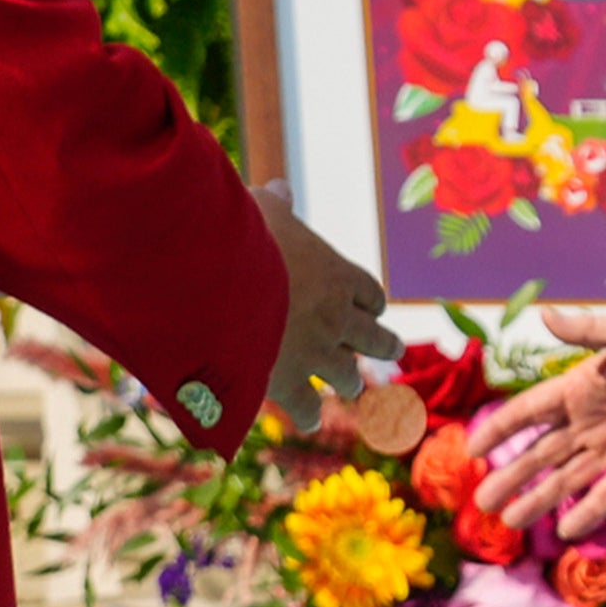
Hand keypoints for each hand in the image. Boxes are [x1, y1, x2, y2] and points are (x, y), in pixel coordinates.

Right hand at [252, 179, 394, 435]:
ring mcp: (316, 354)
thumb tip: (282, 187)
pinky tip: (310, 419)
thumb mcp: (259, 207)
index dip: (370, 302)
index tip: (370, 307)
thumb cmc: (237, 235)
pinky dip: (310, 414)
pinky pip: (309, 408)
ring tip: (350, 385)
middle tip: (390, 348)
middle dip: (381, 344)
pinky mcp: (287, 382)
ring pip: (349, 377)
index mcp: (338, 275)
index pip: (371, 294)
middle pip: (375, 339)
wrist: (215, 279)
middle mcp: (337, 319)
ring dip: (349, 380)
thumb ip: (276, 204)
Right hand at [476, 301, 605, 538]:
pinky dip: (590, 512)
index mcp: (578, 389)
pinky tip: (567, 533)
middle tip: (482, 504)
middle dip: (512, 478)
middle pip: (540, 455)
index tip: (473, 450)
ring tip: (511, 524)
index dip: (500, 429)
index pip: (528, 412)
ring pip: (567, 479)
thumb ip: (588, 330)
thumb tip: (544, 314)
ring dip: (539, 501)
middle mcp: (588, 422)